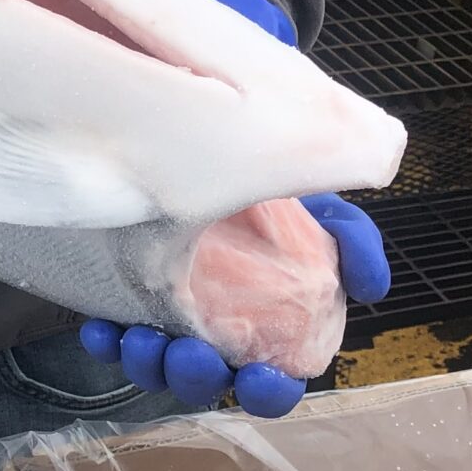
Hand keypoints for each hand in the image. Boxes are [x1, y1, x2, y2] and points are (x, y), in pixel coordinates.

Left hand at [77, 0, 390, 418]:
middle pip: (210, 373)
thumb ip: (347, 230)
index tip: (263, 380)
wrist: (212, 81)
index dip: (271, 389)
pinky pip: (108, 319)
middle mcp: (219, 305)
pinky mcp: (118, 272)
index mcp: (273, 298)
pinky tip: (99, 324)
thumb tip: (372, 283)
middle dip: (198, 378)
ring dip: (148, 360)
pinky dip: (106, 330)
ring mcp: (165, 292)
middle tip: (190, 356)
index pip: (276, 367)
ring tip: (139, 340)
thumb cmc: (272, 138)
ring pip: (156, 356)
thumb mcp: (318, 183)